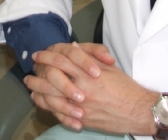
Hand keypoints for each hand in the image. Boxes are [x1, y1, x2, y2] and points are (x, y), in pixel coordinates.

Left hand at [24, 42, 157, 134]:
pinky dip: (48, 108)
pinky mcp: (82, 119)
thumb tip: (73, 48)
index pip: (61, 61)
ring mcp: (80, 106)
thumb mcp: (109, 67)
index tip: (38, 55)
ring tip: (30, 88)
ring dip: (38, 92)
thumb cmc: (126, 88)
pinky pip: (60, 114)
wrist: (138, 110)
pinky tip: (42, 103)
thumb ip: (89, 58)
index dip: (47, 57)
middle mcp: (81, 89)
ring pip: (52, 98)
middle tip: (29, 73)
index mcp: (88, 73)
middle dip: (37, 76)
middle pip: (51, 80)